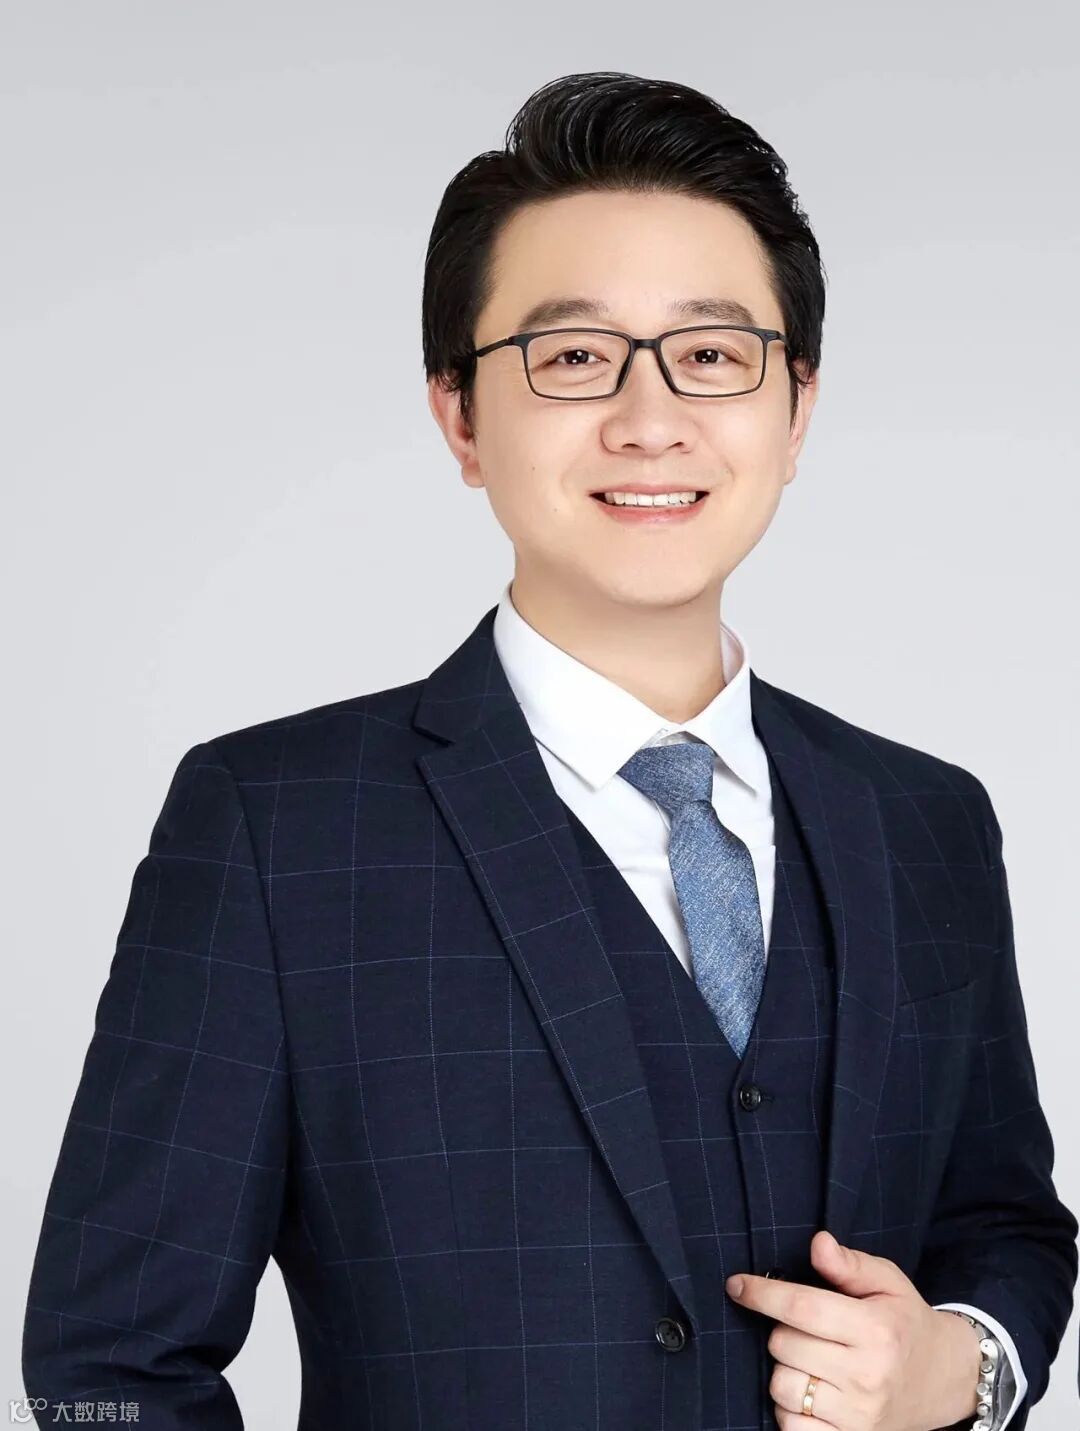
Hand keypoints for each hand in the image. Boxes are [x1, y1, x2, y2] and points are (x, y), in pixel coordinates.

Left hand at [725, 1230, 982, 1429]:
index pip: (802, 1307)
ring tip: (809, 1359)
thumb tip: (817, 1243)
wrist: (943, 1380)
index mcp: (875, 1330)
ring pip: (781, 1386)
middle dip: (781, 1329)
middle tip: (804, 1327)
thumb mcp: (888, 1282)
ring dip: (784, 1368)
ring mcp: (858, 1415)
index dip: (762, 1294)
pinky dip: (789, 1408)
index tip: (737, 1285)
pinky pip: (791, 1425)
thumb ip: (850, 1264)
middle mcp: (866, 1375)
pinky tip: (809, 1390)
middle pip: (783, 1344)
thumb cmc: (906, 1322)